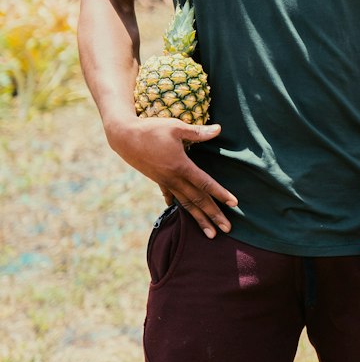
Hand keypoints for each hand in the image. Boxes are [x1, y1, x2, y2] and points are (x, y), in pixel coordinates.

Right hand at [107, 118, 237, 237]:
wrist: (123, 136)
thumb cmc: (151, 129)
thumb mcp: (176, 127)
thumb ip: (198, 132)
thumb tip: (219, 129)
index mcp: (181, 166)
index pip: (205, 184)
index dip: (221, 194)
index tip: (234, 204)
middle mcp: (174, 178)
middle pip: (197, 200)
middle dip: (213, 216)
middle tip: (228, 229)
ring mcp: (164, 181)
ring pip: (185, 203)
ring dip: (198, 219)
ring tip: (210, 233)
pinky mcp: (156, 179)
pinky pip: (169, 194)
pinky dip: (175, 203)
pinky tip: (178, 210)